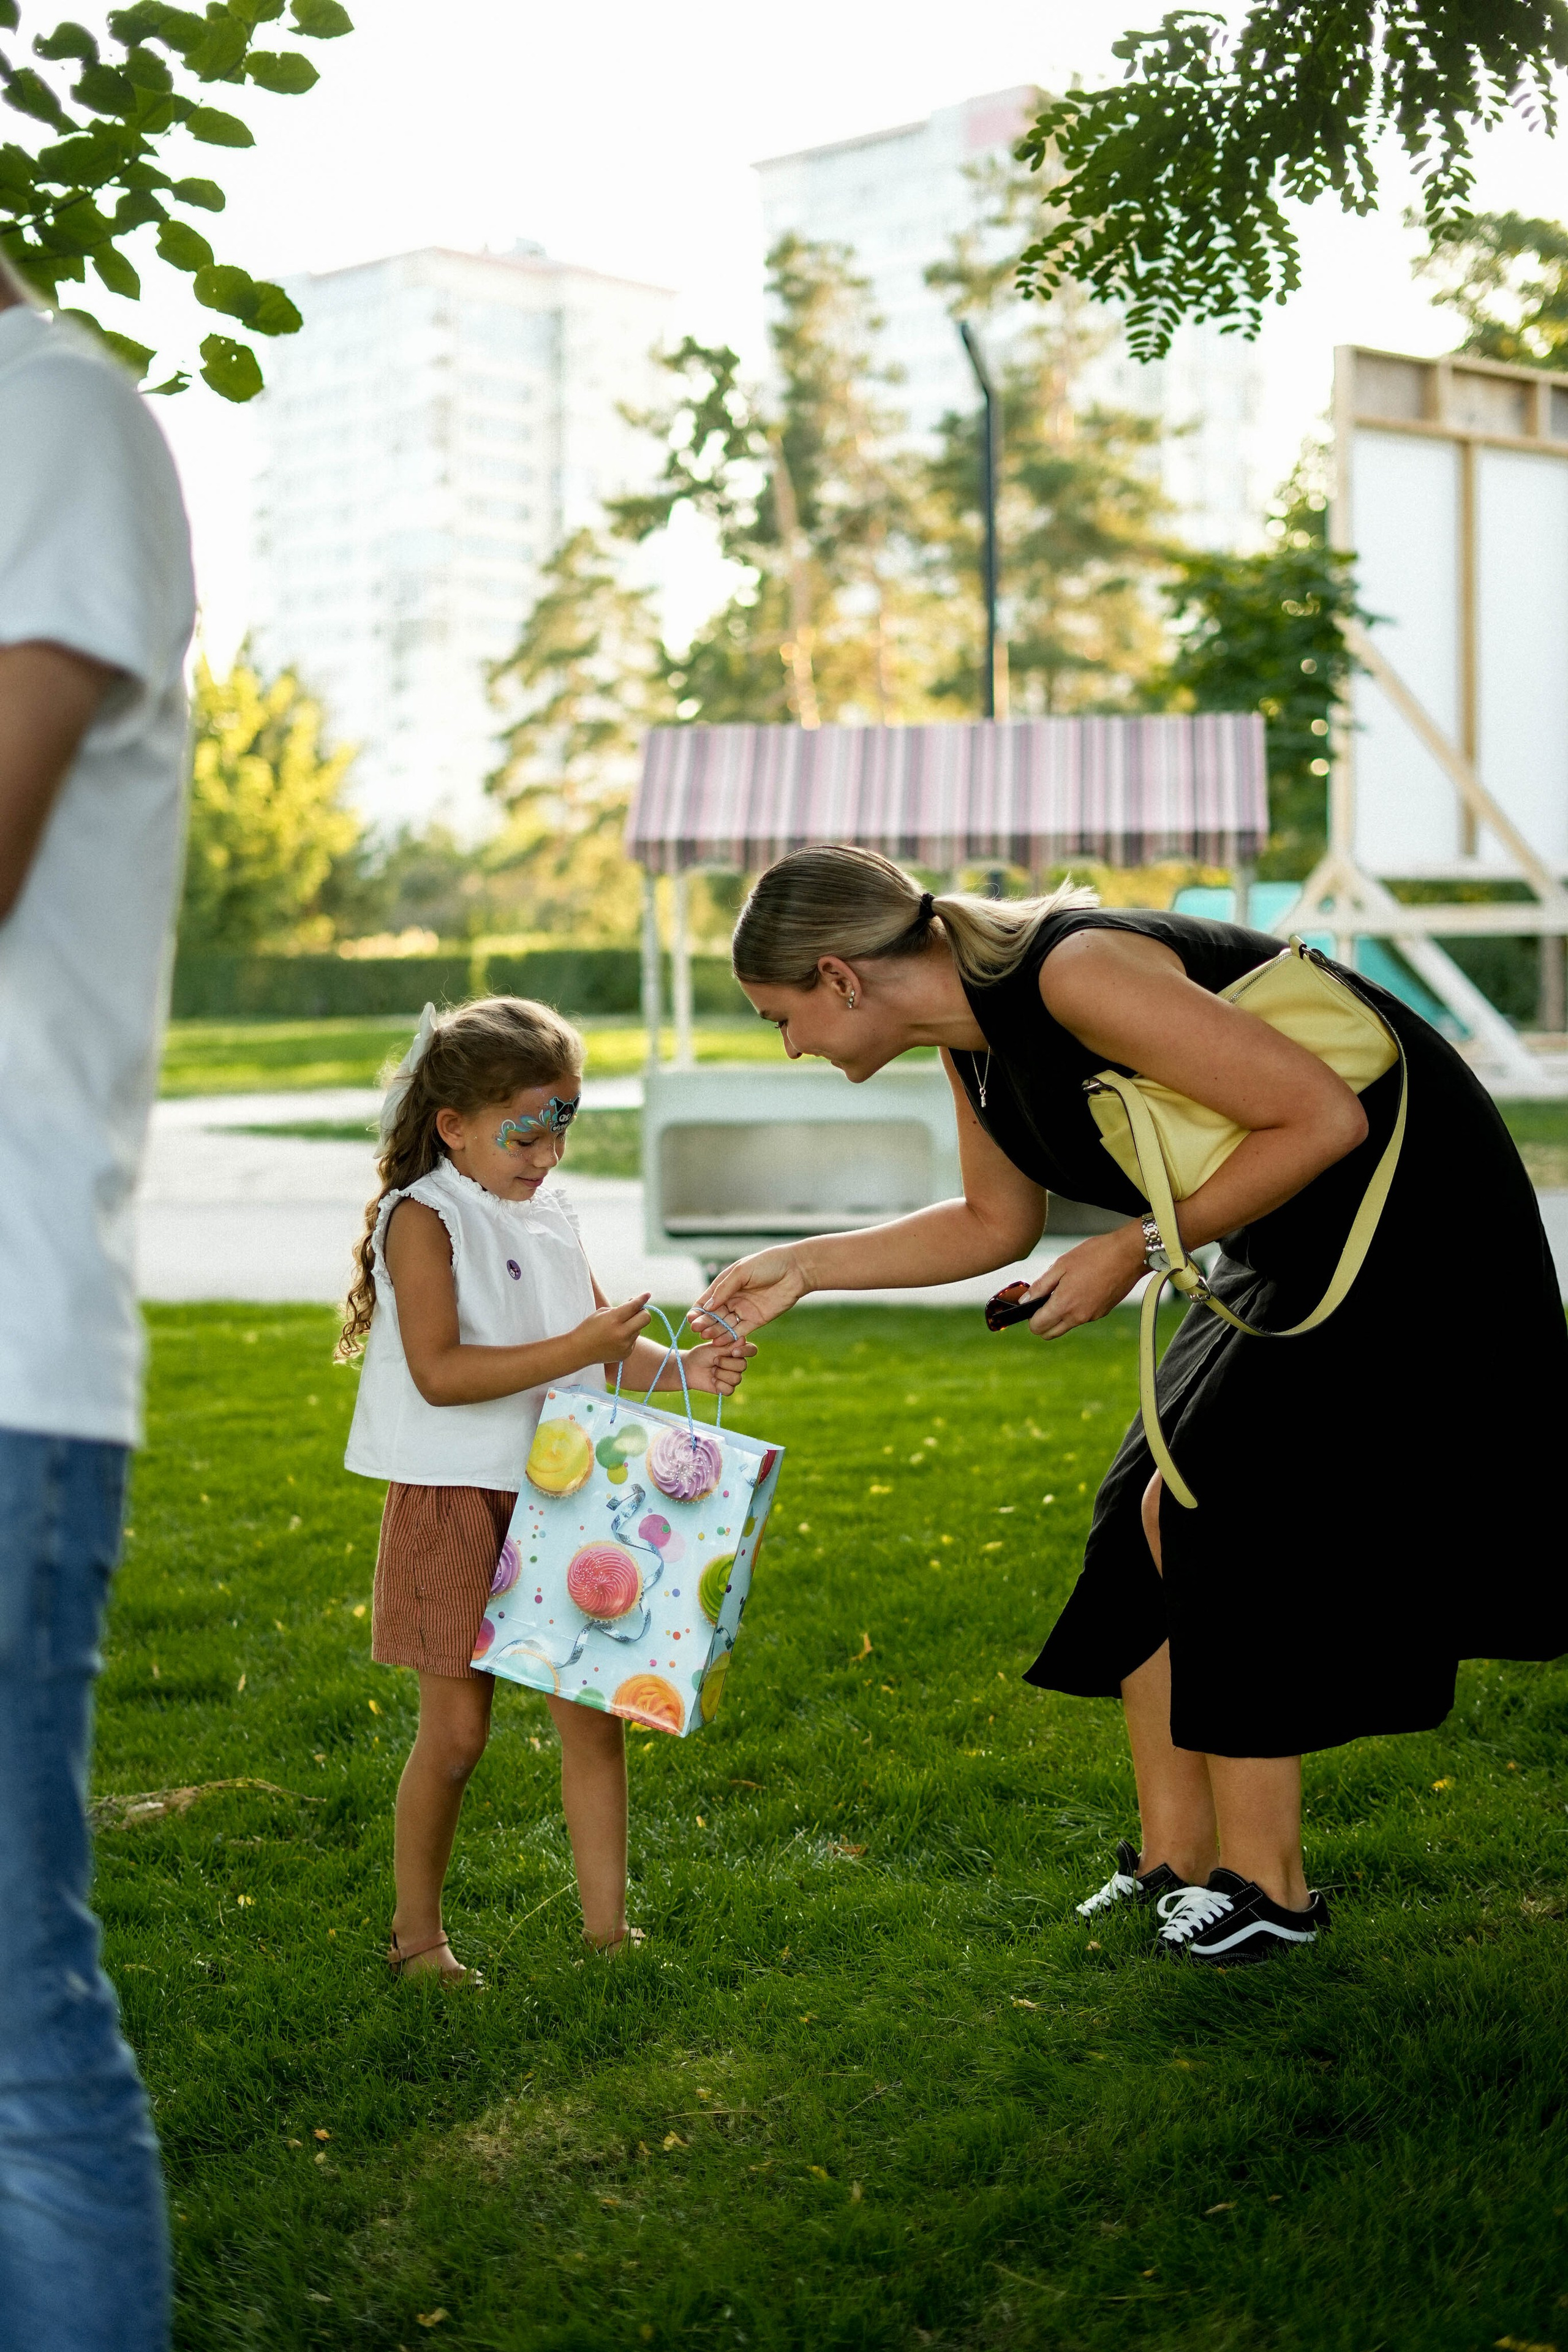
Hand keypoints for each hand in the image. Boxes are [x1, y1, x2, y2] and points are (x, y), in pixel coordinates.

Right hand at [580, 1293, 651, 1365]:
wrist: (579, 1350)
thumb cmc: (589, 1328)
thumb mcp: (602, 1312)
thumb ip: (621, 1308)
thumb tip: (637, 1304)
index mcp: (613, 1319)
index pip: (634, 1306)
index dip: (642, 1299)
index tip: (647, 1294)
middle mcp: (622, 1333)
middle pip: (646, 1318)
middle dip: (643, 1312)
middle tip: (635, 1311)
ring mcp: (625, 1345)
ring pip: (639, 1329)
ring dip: (632, 1325)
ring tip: (615, 1329)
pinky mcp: (626, 1353)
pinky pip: (633, 1340)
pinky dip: (627, 1337)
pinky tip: (614, 1339)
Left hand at [681, 1338, 756, 1397]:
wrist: (689, 1368)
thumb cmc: (702, 1355)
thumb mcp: (715, 1347)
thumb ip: (730, 1346)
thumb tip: (743, 1339)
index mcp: (738, 1351)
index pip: (752, 1350)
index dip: (746, 1351)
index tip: (734, 1352)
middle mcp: (738, 1364)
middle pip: (743, 1365)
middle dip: (725, 1363)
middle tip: (714, 1360)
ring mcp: (734, 1377)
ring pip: (736, 1378)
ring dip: (720, 1373)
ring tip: (712, 1370)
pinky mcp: (727, 1388)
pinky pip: (730, 1389)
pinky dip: (719, 1384)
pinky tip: (712, 1380)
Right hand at [694, 1247, 809, 1338]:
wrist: (795, 1270)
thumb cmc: (768, 1264)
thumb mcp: (742, 1272)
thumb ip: (724, 1289)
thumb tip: (706, 1307)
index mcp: (727, 1284)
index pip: (707, 1300)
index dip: (698, 1310)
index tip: (691, 1318)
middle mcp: (733, 1299)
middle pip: (714, 1315)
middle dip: (705, 1322)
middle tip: (697, 1330)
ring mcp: (744, 1310)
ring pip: (725, 1324)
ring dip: (715, 1331)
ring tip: (707, 1337)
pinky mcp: (756, 1320)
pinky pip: (740, 1331)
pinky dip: (731, 1337)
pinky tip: (721, 1342)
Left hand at [1023, 1225, 1145, 1338]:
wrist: (1130, 1254)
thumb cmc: (1095, 1255)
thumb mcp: (1061, 1265)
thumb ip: (1041, 1286)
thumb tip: (1025, 1300)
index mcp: (1064, 1304)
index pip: (1038, 1327)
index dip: (1030, 1318)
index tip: (1033, 1304)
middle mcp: (1078, 1316)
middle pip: (1050, 1333)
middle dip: (1043, 1322)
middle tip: (1045, 1300)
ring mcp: (1092, 1316)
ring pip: (1067, 1325)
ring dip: (1060, 1315)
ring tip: (1066, 1288)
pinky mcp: (1103, 1312)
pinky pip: (1083, 1317)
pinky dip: (1077, 1309)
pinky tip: (1082, 1288)